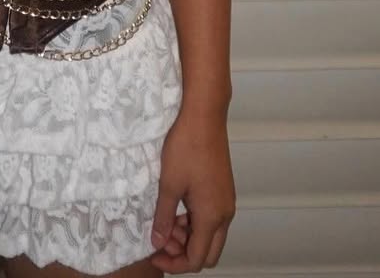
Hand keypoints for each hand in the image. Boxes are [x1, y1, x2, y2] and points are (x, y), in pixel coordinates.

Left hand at [148, 110, 235, 271]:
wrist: (204, 116)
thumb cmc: (186, 146)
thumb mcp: (169, 184)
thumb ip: (164, 217)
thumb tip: (158, 241)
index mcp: (212, 216)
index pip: (197, 259)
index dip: (174, 263)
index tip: (154, 254)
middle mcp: (225, 213)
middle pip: (208, 252)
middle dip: (184, 253)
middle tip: (161, 238)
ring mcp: (226, 201)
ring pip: (210, 235)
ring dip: (189, 236)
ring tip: (165, 220)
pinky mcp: (223, 189)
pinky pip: (211, 218)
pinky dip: (195, 221)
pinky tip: (177, 207)